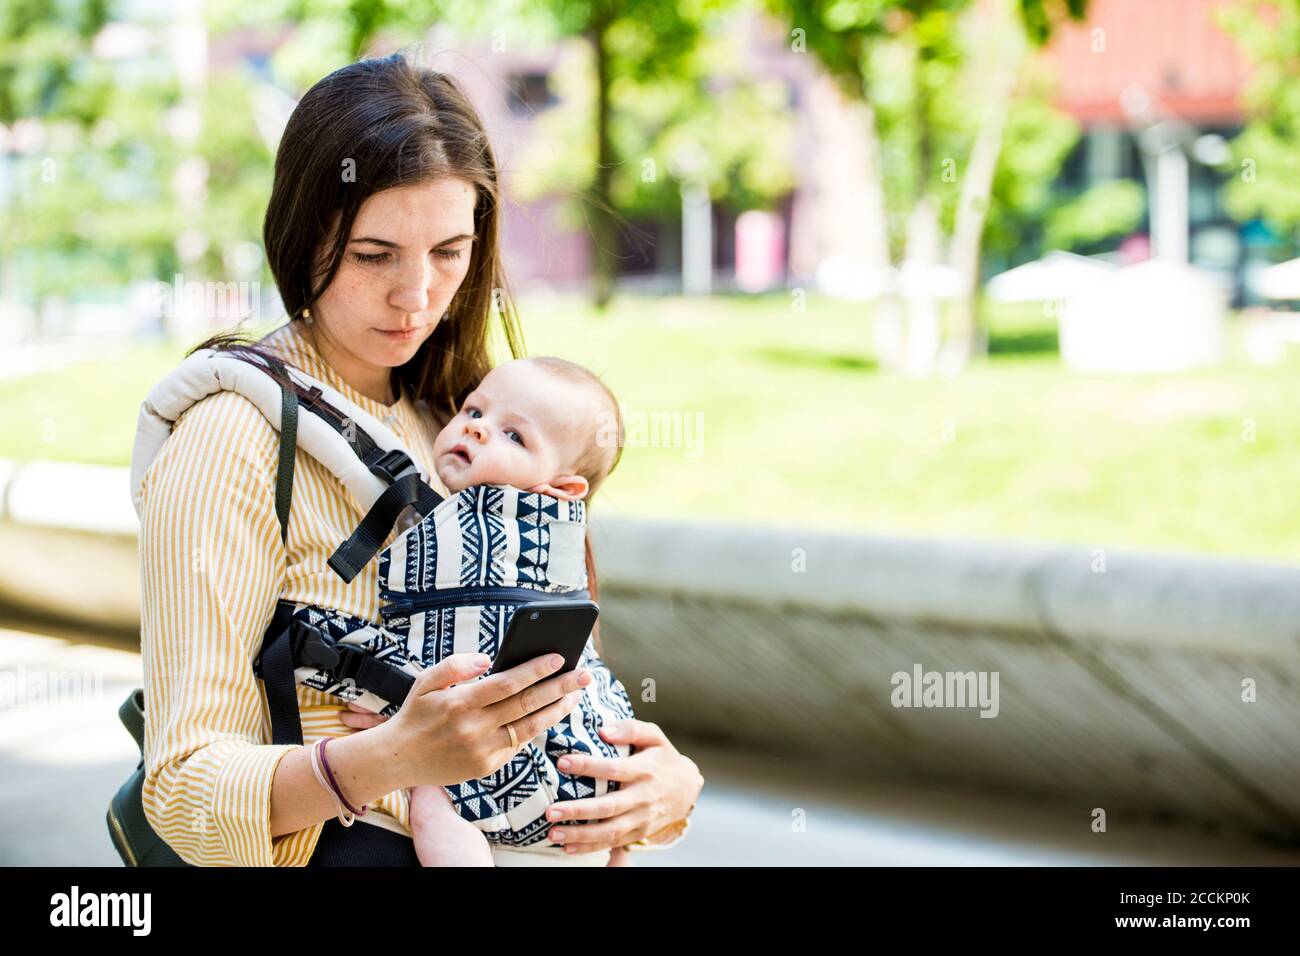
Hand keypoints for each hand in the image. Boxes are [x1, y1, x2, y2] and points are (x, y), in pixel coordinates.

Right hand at [362, 652, 593, 788]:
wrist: (398, 759)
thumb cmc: (417, 713)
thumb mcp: (426, 682)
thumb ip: (455, 665)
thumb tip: (488, 660)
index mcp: (459, 703)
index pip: (507, 684)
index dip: (535, 670)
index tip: (558, 657)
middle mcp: (474, 729)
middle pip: (527, 705)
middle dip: (560, 687)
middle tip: (584, 674)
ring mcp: (483, 751)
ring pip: (530, 728)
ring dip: (557, 710)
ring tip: (576, 694)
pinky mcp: (487, 767)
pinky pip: (519, 744)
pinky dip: (538, 727)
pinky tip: (552, 712)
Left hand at [542, 719, 703, 854]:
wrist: (687, 789)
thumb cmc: (663, 757)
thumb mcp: (654, 736)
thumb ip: (630, 729)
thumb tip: (603, 730)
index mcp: (645, 770)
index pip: (614, 769)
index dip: (588, 766)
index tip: (562, 762)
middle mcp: (644, 797)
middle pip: (608, 806)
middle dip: (578, 810)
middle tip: (550, 811)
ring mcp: (642, 819)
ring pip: (609, 831)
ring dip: (580, 835)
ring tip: (553, 834)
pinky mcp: (639, 833)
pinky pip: (613, 843)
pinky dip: (590, 848)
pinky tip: (568, 848)